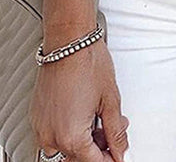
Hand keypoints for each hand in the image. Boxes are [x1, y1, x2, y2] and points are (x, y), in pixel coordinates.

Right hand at [29, 34, 129, 161]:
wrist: (69, 40)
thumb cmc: (88, 62)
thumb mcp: (110, 101)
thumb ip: (116, 132)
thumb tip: (120, 149)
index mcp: (71, 136)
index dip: (110, 158)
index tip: (118, 154)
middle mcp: (51, 135)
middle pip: (78, 156)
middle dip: (100, 148)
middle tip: (114, 131)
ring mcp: (42, 126)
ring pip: (66, 146)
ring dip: (85, 139)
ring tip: (101, 119)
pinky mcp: (38, 115)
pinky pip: (54, 133)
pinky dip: (71, 129)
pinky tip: (85, 114)